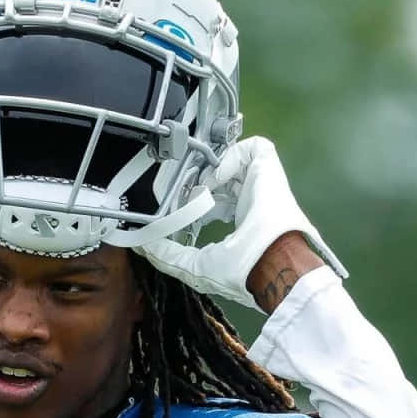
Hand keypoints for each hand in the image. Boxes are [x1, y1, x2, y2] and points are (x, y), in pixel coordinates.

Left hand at [132, 137, 346, 309]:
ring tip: (199, 184)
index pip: (217, 202)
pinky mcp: (270, 169)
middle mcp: (252, 202)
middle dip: (200, 182)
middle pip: (224, 179)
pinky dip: (232, 156)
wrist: (271, 262)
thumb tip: (145, 247)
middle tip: (185, 190)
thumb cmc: (243, 270)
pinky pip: (253, 147)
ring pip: (236, 161)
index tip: (180, 203)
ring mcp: (263, 185)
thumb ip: (169, 256)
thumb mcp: (196, 267)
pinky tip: (217, 177)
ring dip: (213, 168)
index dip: (196, 200)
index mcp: (240, 224)